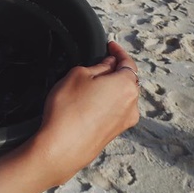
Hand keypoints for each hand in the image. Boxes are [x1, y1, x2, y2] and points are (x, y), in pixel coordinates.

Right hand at [0, 41, 139, 192]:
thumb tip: (109, 64)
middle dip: (116, 70)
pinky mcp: (115, 134)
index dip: (119, 51)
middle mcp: (132, 104)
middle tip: (99, 61)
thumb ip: (98, 66)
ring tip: (91, 82)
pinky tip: (89, 102)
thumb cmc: (68, 108)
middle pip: (128, 80)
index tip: (110, 45)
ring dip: (111, 87)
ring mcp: (125, 122)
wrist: (61, 147)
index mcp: (126, 85)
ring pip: (122, 97)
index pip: (128, 62)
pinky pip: (115, 111)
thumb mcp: (78, 75)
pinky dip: (107, 102)